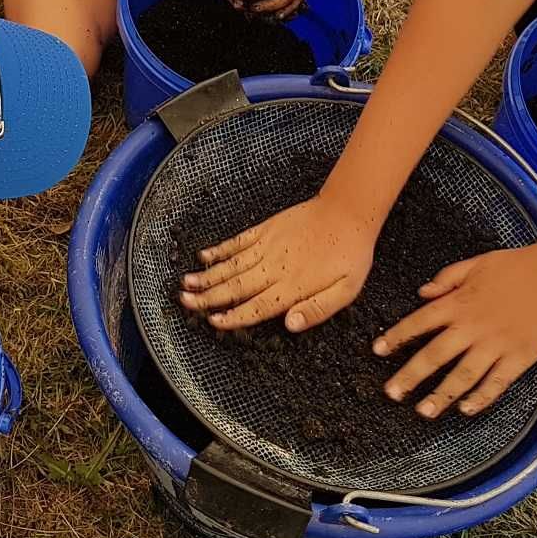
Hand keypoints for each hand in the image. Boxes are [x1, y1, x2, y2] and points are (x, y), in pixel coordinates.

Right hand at [179, 192, 378, 329]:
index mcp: (293, 286)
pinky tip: (204, 256)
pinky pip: (238, 241)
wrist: (349, 212)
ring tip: (185, 284)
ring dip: (207, 275)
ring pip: (231, 265)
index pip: (257, 307)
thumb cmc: (351, 253)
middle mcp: (274, 267)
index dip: (234, 316)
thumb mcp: (346, 290)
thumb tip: (290, 325)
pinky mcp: (267, 229)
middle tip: (185, 303)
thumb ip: (317, 309)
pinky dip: (220, 249)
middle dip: (208, 297)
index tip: (214, 322)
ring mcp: (268, 246)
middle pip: (236, 286)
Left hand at [372, 244, 536, 417]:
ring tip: (423, 411)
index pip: (419, 322)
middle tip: (391, 393)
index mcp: (459, 302)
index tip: (377, 351)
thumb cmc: (517, 266)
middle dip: (410, 376)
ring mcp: (496, 345)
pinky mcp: (518, 358)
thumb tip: (421, 293)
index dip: (396, 337)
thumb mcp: (476, 264)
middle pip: (434, 356)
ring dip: (440, 396)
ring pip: (462, 376)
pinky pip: (496, 383)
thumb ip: (447, 278)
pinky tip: (466, 410)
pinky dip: (480, 398)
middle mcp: (472, 327)